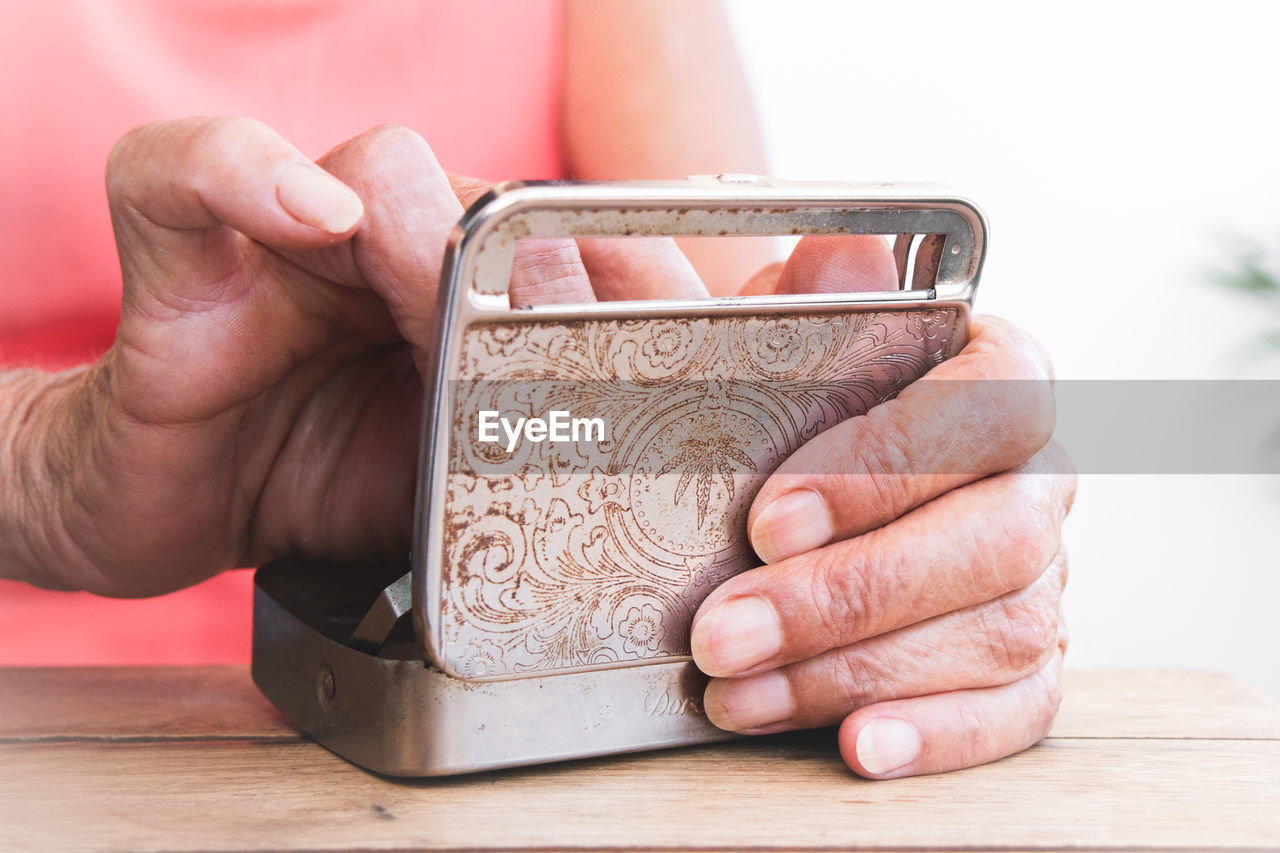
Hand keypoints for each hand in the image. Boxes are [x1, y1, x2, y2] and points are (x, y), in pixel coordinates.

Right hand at [21, 118, 709, 596]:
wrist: (172, 503)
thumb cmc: (331, 485)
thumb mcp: (468, 494)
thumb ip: (557, 446)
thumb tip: (686, 425)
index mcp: (475, 297)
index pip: (587, 249)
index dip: (662, 277)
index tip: (747, 320)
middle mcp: (400, 249)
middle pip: (504, 203)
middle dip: (561, 278)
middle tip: (590, 360)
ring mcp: (296, 240)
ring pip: (384, 169)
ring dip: (432, 247)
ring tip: (435, 324)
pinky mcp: (187, 253)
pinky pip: (192, 168)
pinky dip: (247, 174)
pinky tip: (312, 216)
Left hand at [693, 238, 1075, 778]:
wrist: (812, 485)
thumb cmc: (796, 411)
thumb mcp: (774, 347)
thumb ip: (786, 302)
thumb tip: (800, 250)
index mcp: (998, 377)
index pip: (995, 400)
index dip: (889, 464)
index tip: (766, 518)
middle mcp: (1038, 475)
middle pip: (995, 536)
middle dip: (849, 595)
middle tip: (722, 631)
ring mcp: (1046, 575)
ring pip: (999, 631)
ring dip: (856, 671)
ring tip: (736, 692)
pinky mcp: (1032, 664)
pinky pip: (1019, 711)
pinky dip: (939, 734)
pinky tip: (857, 747)